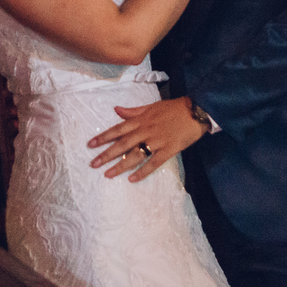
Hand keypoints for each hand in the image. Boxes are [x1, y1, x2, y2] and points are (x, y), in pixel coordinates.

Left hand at [87, 97, 206, 181]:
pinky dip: (143, 172)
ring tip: (108, 174)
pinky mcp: (168, 150)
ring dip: (120, 165)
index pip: (117, 129)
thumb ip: (133, 111)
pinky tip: (132, 179)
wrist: (195, 111)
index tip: (90, 145)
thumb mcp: (151, 106)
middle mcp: (145, 131)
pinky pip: (153, 163)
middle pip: (122, 144)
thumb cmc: (172, 108)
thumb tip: (116, 110)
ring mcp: (157, 141)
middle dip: (107, 154)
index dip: (103, 137)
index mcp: (140, 120)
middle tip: (93, 164)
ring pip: (135, 155)